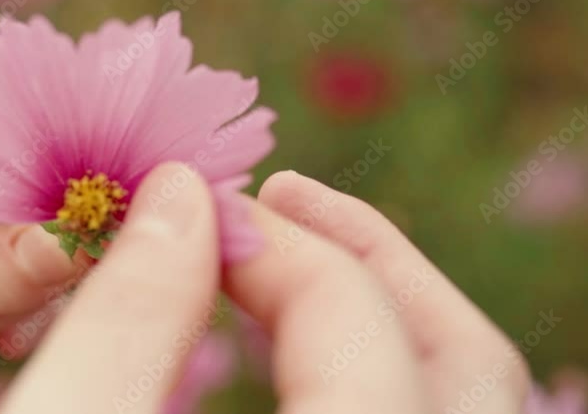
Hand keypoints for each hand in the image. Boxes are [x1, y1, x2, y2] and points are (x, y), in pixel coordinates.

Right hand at [0, 170, 530, 413]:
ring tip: (293, 248)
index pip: (357, 334)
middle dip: (366, 257)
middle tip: (277, 195)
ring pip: (460, 397)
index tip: (188, 203)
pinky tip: (300, 343)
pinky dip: (372, 364)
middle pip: (464, 366)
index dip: (275, 247)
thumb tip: (180, 194)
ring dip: (380, 306)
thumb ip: (124, 322)